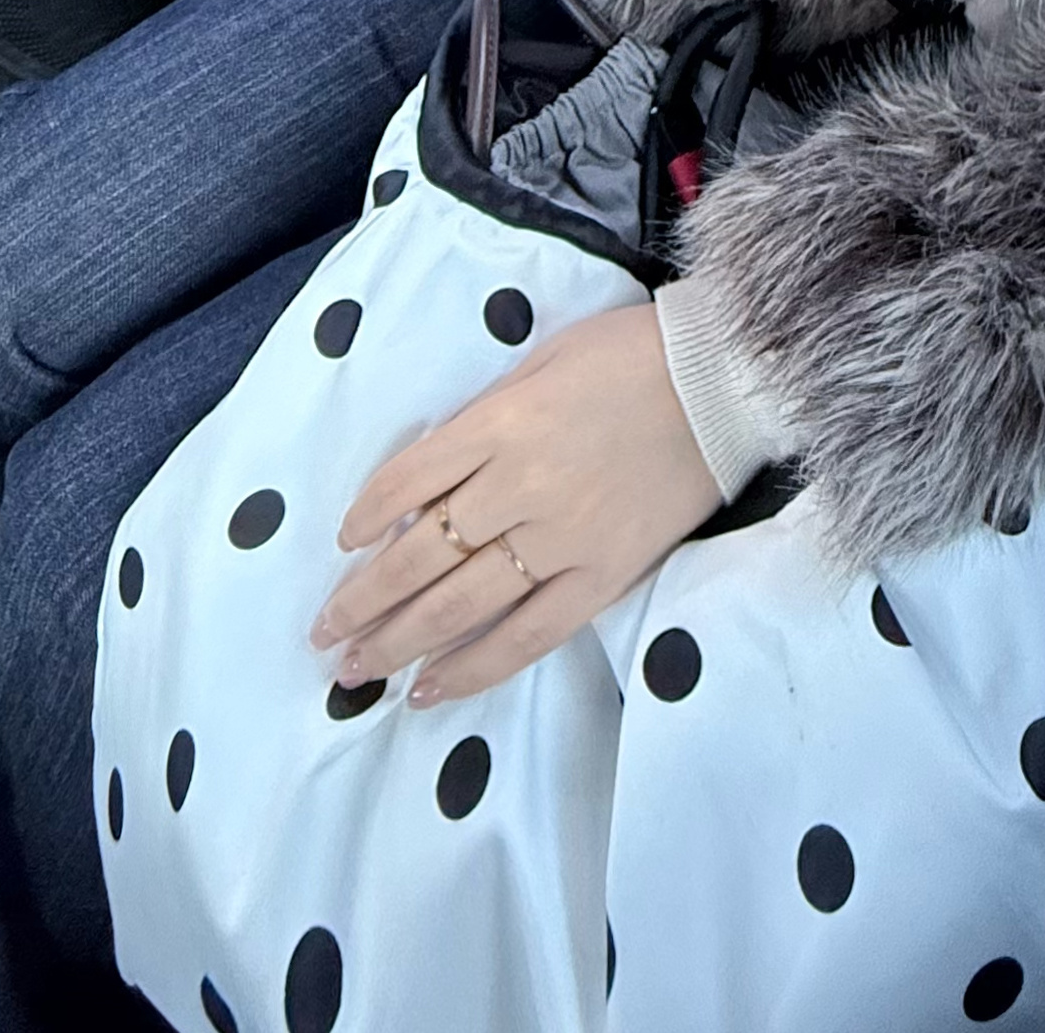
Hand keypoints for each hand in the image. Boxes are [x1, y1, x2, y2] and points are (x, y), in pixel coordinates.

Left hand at [310, 302, 721, 705]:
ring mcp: (561, 540)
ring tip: (354, 671)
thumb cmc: (629, 356)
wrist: (721, 383)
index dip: (367, 518)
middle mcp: (520, 487)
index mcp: (501, 424)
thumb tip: (428, 479)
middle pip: (421, 556)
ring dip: (398, 641)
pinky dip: (473, 667)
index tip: (341, 549)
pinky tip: (430, 689)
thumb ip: (484, 418)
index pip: (409, 481)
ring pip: (459, 605)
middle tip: (323, 638)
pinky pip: (526, 635)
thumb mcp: (541, 361)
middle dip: (364, 602)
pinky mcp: (601, 578)